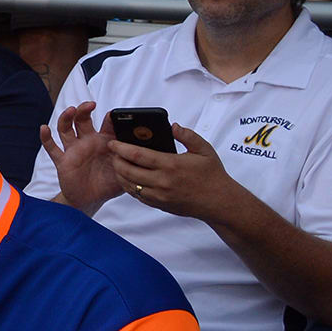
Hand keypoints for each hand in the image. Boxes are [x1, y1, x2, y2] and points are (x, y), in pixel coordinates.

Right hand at [39, 101, 123, 212]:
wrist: (90, 200)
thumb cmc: (109, 183)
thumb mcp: (125, 171)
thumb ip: (131, 160)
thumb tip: (143, 150)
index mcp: (104, 141)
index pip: (107, 124)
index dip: (110, 118)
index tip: (114, 115)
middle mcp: (87, 142)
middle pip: (82, 120)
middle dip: (84, 110)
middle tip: (90, 105)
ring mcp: (74, 150)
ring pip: (66, 129)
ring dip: (66, 118)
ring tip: (70, 111)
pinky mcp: (63, 161)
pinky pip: (52, 148)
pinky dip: (46, 138)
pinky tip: (44, 129)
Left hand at [110, 124, 243, 220]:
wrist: (219, 202)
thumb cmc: (212, 175)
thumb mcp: (204, 150)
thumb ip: (188, 136)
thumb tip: (173, 126)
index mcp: (171, 165)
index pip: (138, 155)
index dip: (121, 148)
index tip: (112, 143)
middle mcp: (162, 181)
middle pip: (128, 170)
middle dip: (116, 160)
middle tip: (112, 153)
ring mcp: (159, 195)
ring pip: (129, 185)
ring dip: (119, 174)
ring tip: (116, 164)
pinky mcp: (158, 204)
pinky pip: (137, 195)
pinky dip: (128, 186)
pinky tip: (127, 178)